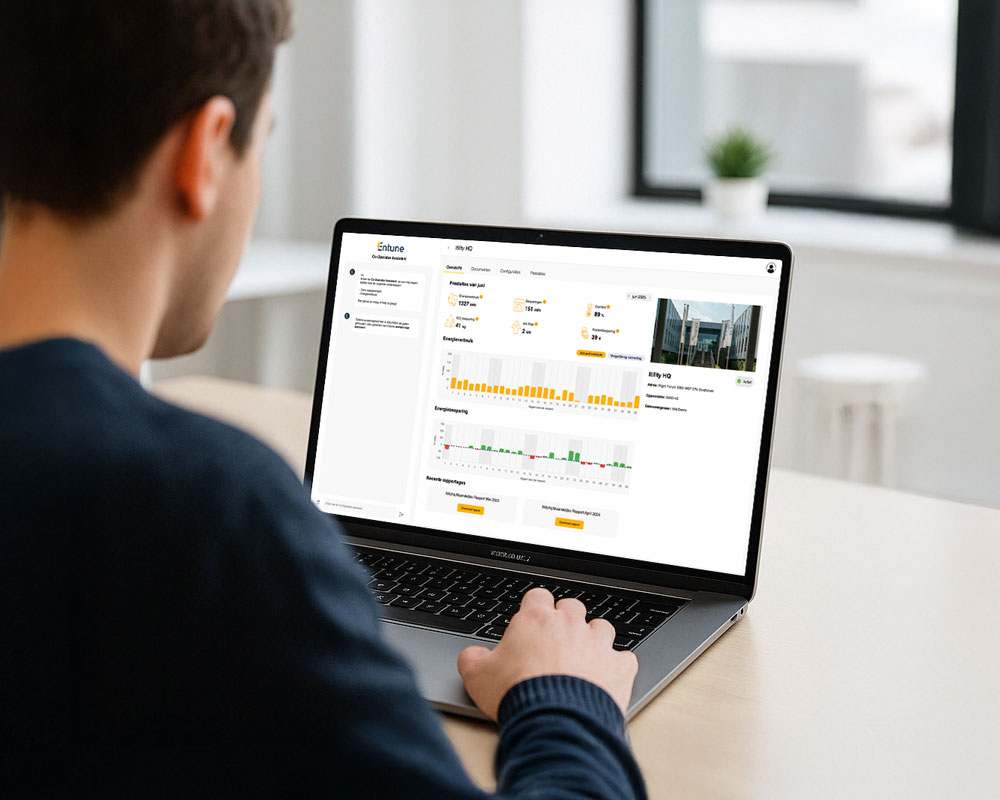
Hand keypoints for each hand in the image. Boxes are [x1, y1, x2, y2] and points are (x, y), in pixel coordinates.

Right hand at [457, 588, 638, 720]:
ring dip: (593, 639)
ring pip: (601, 627)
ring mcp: (598, 644)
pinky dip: (617, 666)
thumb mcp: (477, 676)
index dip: (534, 608)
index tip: (531, 622)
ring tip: (583, 659)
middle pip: (572, 607)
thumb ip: (472, 658)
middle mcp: (569, 624)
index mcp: (536, 620)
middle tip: (554, 642)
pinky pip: (624, 658)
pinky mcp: (619, 667)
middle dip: (565, 620)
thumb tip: (472, 655)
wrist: (554, 722)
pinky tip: (607, 677)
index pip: (538, 596)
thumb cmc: (517, 695)